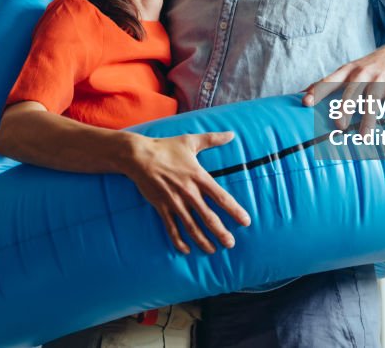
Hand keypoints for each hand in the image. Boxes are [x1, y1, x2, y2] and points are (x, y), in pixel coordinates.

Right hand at [123, 131, 250, 254]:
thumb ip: (213, 139)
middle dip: (221, 232)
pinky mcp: (161, 207)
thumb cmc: (166, 148)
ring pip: (191, 226)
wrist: (138, 156)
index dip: (235, 211)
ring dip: (202, 240)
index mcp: (198, 177)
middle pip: (208, 217)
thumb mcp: (191, 141)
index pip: (221, 197)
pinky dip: (178, 240)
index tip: (246, 221)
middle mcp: (188, 192)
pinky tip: (186, 250)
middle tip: (230, 243)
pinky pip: (171, 228)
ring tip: (212, 250)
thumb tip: (232, 134)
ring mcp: (174, 202)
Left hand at [301, 41, 384, 134]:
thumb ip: (328, 82)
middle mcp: (363, 74)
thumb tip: (301, 92)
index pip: (329, 81)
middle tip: (339, 125)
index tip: (305, 102)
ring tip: (364, 137)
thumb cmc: (369, 68)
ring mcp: (381, 80)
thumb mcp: (348, 70)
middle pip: (351, 92)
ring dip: (369, 120)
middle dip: (345, 108)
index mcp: (348, 72)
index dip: (317, 91)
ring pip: (373, 102)